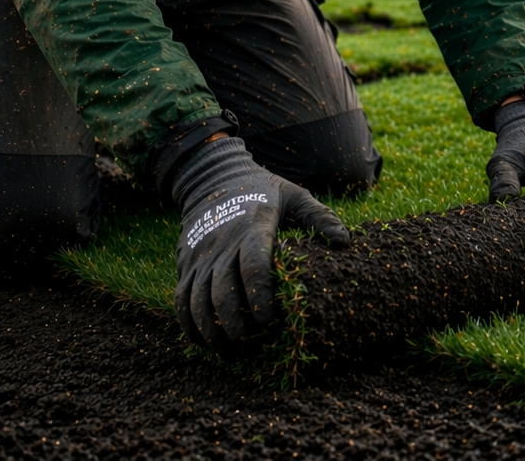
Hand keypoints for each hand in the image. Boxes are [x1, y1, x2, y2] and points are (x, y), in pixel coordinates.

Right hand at [171, 135, 349, 353]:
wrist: (212, 176)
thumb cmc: (261, 189)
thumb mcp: (293, 195)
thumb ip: (319, 217)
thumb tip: (344, 243)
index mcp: (252, 227)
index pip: (253, 264)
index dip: (259, 295)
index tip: (268, 320)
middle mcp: (222, 243)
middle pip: (222, 291)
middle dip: (235, 323)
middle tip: (250, 342)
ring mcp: (200, 255)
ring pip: (197, 300)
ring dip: (211, 330)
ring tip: (230, 349)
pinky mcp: (186, 264)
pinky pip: (180, 299)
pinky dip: (189, 324)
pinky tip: (204, 340)